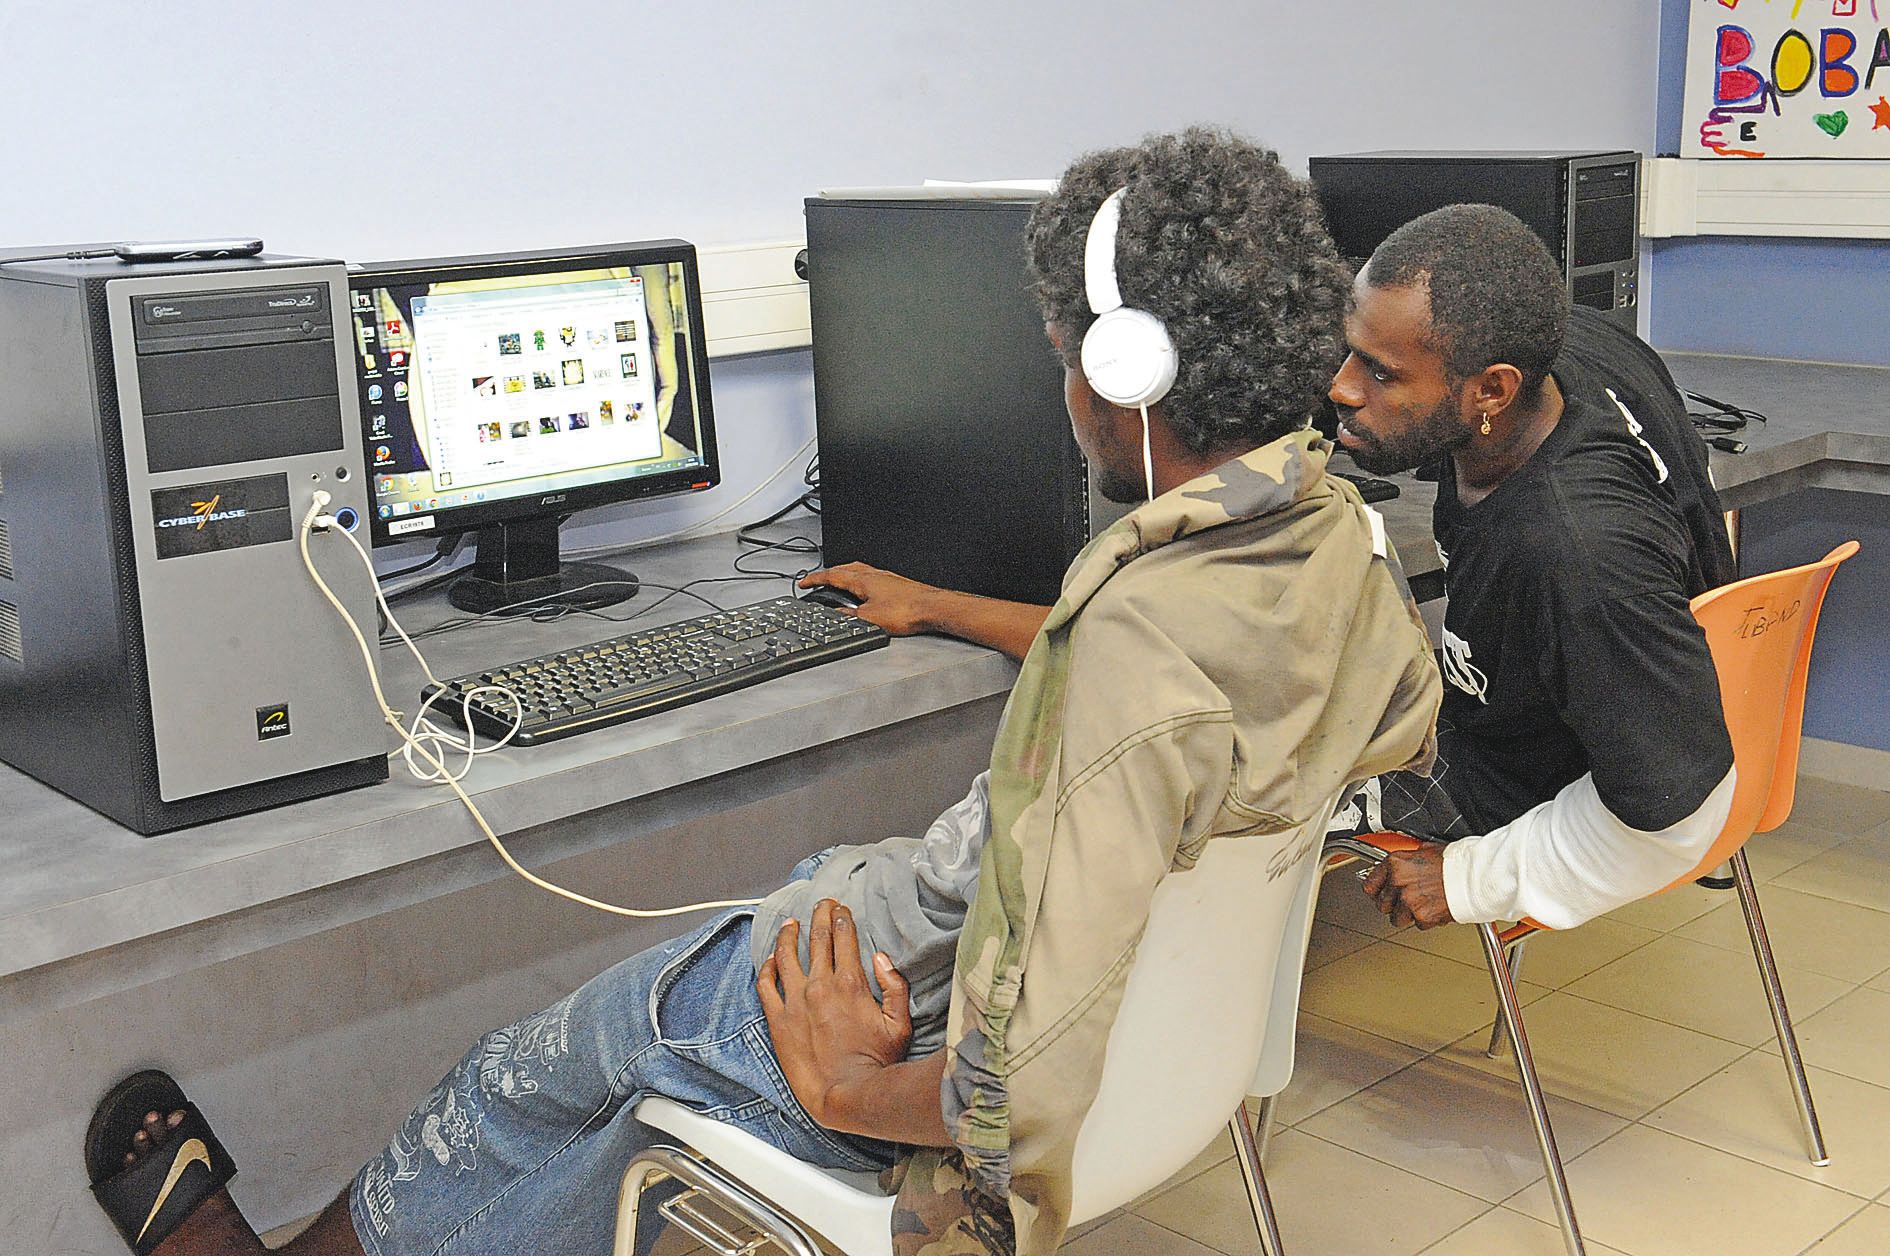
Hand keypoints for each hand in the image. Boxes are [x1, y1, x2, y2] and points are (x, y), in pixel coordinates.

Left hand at [756, 899, 912, 1130]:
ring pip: (787, 955)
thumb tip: (881, 958)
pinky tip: (770, 959)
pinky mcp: (778, 1020)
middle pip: (818, 939)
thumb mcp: (900, 1024)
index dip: (843, 918)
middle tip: (823, 904)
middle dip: (821, 915)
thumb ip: (895, 986)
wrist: (845, 1094)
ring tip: (791, 924)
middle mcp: (820, 986)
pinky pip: (766, 985)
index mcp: (851, 983)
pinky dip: (767, 967)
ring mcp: (796, 1001)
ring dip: (789, 934)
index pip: (845, 937)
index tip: (843, 910)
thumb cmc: (876, 1063)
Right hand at [798, 563, 942, 635]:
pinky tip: (866, 591)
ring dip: (846, 576)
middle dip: (829, 574)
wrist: (932, 608)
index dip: (815, 579)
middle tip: (818, 580)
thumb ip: (849, 617)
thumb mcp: (869, 618)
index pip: (832, 575)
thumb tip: (835, 616)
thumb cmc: (907, 611)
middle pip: (845, 569)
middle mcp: (875, 575)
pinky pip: (872, 578)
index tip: (805, 582)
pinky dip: (861, 582)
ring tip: (839, 583)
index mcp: (863, 580)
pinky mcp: (897, 585)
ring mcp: (887, 578)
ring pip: (860, 571)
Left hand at [1360, 844, 1455, 928]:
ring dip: (1407, 914)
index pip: (1370, 885)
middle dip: (1393, 904)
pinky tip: (1434, 908)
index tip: (1380, 893)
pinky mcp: (1422, 916)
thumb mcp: (1425, 850)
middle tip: (1406, 899)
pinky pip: (1417, 924)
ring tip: (1422, 904)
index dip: (1377, 891)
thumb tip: (1403, 864)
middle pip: (1382, 904)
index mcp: (1396, 863)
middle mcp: (1398, 882)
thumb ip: (1408, 860)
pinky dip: (1426, 920)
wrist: (1474, 877)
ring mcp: (1408, 901)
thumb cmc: (1455, 863)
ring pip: (1396, 918)